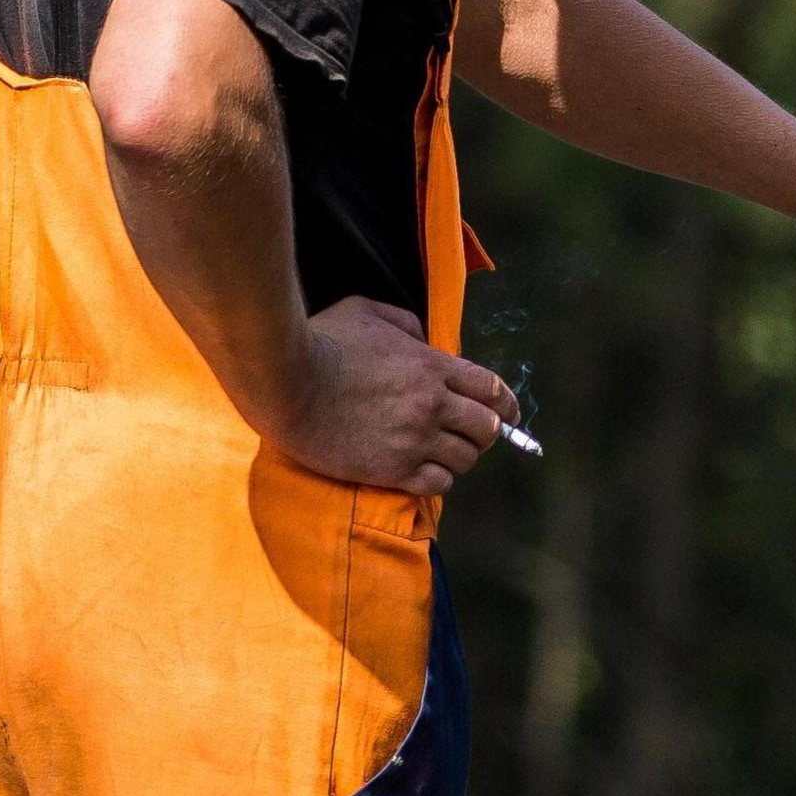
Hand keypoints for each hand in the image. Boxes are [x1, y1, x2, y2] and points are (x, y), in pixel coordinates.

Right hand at [279, 297, 518, 495]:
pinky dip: (439, 479)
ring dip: (460, 456)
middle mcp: (432, 405)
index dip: (507, 404)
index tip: (510, 414)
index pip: (492, 389)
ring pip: (466, 459)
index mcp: (432, 367)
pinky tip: (425, 471)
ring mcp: (414, 440)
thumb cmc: (321, 342)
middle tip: (470, 433)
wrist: (285, 383)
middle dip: (485, 431)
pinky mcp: (393, 470)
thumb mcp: (365, 311)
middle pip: (487, 428)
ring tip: (443, 453)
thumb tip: (424, 338)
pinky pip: (438, 484)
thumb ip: (404, 323)